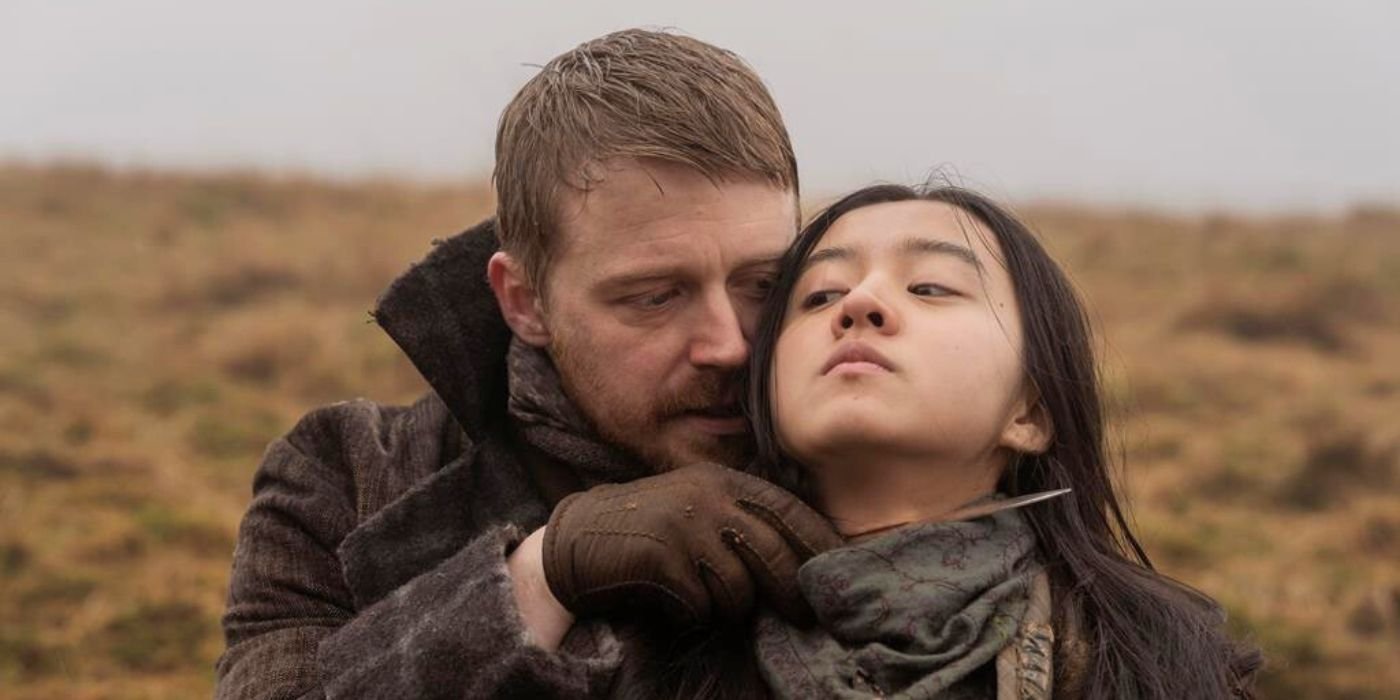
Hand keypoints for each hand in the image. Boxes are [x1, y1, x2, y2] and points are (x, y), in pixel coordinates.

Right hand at [541, 462, 841, 628]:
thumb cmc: (647, 529)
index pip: (789, 511)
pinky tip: (675, 601)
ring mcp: (685, 526)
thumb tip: (802, 559)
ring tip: (707, 599)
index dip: (819, 544)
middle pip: (774, 553)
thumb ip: (741, 519)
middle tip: (802, 615)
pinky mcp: (662, 558)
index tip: (840, 573)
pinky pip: (702, 605)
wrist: (576, 539)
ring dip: (729, 606)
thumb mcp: (698, 507)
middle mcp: (709, 497)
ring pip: (739, 588)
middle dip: (792, 591)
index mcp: (723, 481)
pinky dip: (693, 612)